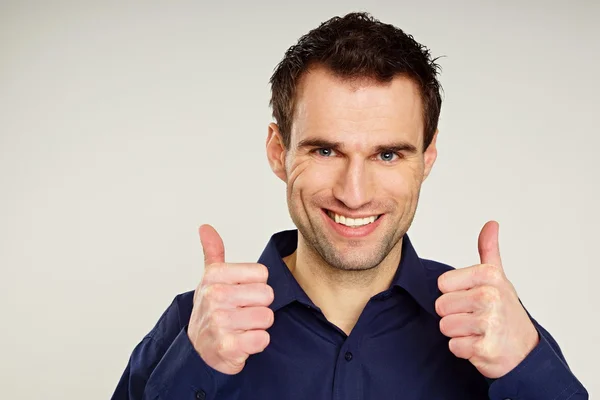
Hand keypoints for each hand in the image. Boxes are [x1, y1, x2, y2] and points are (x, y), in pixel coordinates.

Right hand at [188, 224, 274, 374]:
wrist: (198, 350)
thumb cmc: (210, 311)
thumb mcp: (210, 279)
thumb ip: (213, 252)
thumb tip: (205, 227)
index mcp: (214, 276)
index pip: (262, 273)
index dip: (256, 285)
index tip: (240, 294)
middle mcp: (214, 296)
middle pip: (267, 295)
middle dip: (259, 306)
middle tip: (242, 312)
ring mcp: (220, 322)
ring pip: (267, 317)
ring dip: (258, 326)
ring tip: (241, 327)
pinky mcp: (227, 346)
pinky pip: (262, 339)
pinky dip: (256, 343)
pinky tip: (242, 342)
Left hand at [435, 221, 539, 378]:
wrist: (526, 351)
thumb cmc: (506, 312)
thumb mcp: (498, 278)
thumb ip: (489, 250)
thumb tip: (491, 224)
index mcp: (489, 276)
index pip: (442, 283)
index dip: (453, 294)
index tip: (472, 298)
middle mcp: (490, 296)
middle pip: (440, 306)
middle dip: (454, 315)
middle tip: (475, 318)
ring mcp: (489, 323)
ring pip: (445, 326)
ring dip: (458, 333)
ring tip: (478, 331)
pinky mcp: (485, 348)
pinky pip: (454, 346)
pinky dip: (464, 350)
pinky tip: (481, 345)